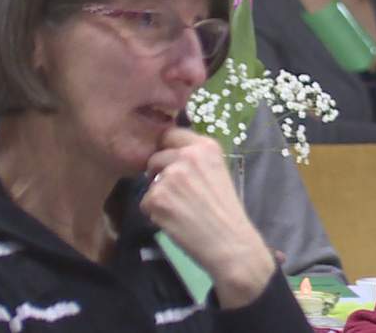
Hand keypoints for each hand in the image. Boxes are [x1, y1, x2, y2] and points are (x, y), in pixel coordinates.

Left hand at [142, 128, 274, 308]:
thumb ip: (195, 159)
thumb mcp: (217, 172)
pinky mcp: (157, 197)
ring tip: (181, 209)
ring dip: (158, 195)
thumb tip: (167, 153)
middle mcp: (187, 156)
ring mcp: (171, 176)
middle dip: (160, 173)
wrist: (230, 242)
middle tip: (180, 194)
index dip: (167, 149)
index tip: (172, 163)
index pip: (170, 134)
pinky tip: (175, 220)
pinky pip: (145, 201)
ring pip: (150, 181)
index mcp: (206, 146)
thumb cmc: (226, 210)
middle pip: (156, 157)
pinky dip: (155, 212)